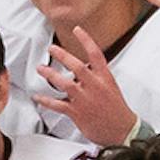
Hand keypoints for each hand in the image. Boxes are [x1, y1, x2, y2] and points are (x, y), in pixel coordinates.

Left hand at [35, 30, 138, 146]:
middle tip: (52, 49)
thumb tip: (83, 70)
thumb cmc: (116, 110)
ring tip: (40, 68)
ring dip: (50, 75)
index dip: (86, 40)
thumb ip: (96, 77)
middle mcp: (94, 86)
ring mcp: (85, 99)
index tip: (77, 30)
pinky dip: (45, 100)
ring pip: (64, 83)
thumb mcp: (110, 87)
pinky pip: (57, 104)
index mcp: (105, 78)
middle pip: (76, 66)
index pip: (95, 54)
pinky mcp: (77, 112)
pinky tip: (37, 97)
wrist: (122, 129)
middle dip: (62, 56)